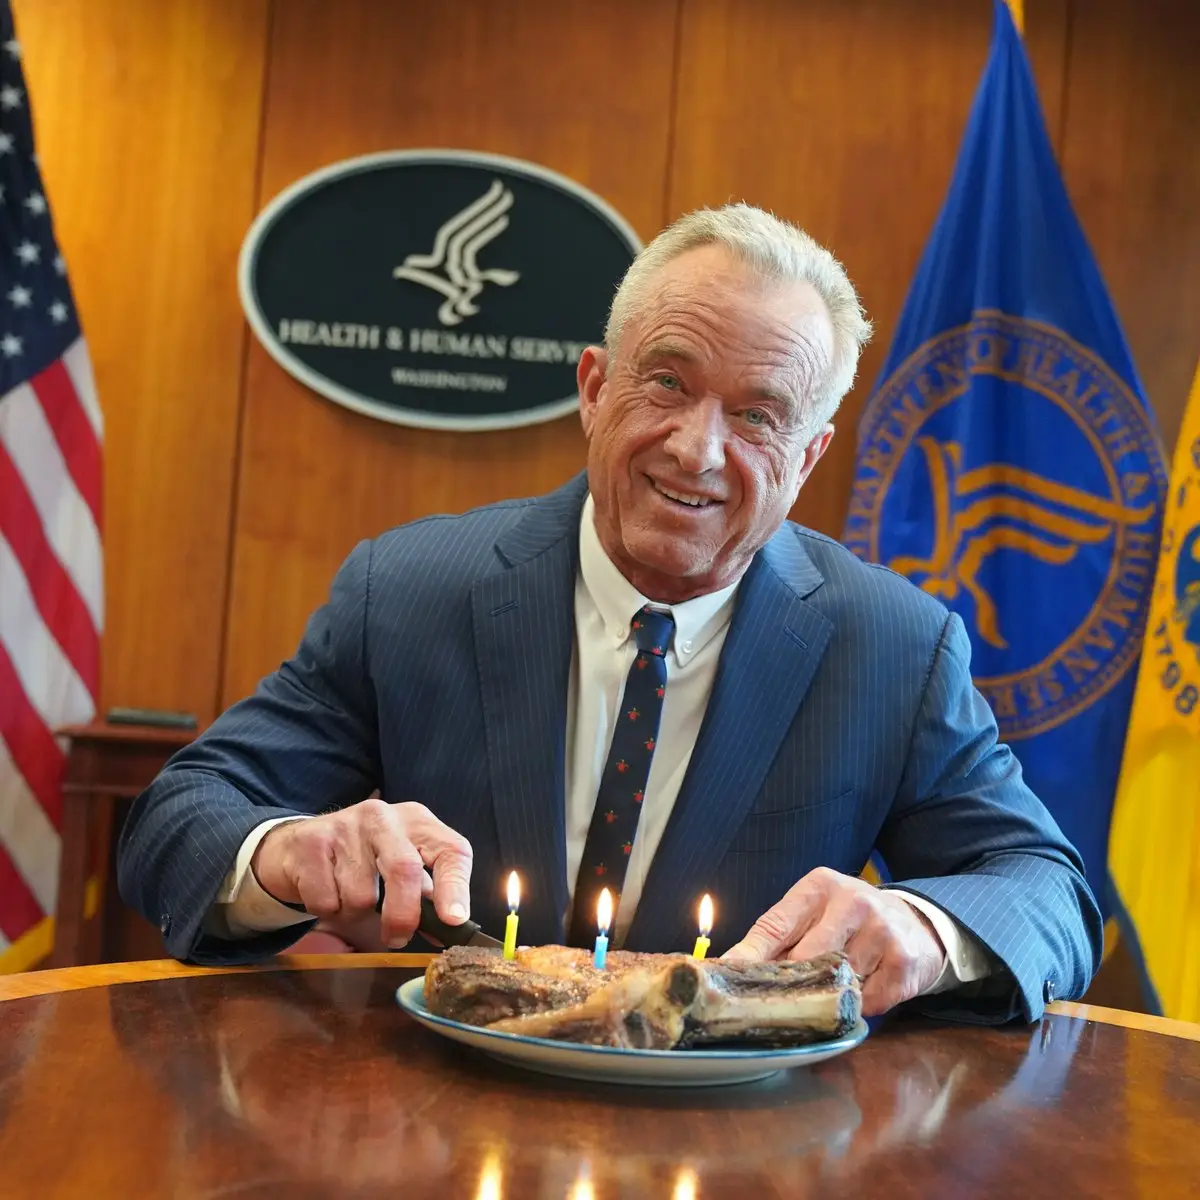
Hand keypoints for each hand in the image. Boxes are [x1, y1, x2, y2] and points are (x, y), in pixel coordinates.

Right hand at [251, 798, 472, 948]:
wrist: (296, 844)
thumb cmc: (361, 859)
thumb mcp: (398, 865)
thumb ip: (425, 895)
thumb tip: (449, 927)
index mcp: (417, 822)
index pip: (450, 850)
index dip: (456, 887)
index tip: (454, 920)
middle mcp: (384, 817)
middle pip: (405, 869)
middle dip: (403, 915)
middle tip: (397, 938)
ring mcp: (346, 825)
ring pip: (361, 894)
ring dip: (355, 914)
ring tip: (348, 898)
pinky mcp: (313, 841)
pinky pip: (326, 901)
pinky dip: (327, 910)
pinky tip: (326, 891)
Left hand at [724, 867, 946, 1015]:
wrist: (915, 924)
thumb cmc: (850, 920)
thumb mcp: (813, 913)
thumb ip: (777, 936)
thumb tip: (731, 965)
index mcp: (819, 886)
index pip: (775, 925)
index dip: (750, 957)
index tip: (728, 978)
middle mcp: (852, 902)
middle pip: (806, 958)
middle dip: (793, 983)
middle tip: (783, 1000)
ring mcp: (881, 931)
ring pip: (837, 983)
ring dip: (830, 994)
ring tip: (834, 985)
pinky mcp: (904, 961)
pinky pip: (867, 1001)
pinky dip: (859, 1004)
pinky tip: (864, 987)